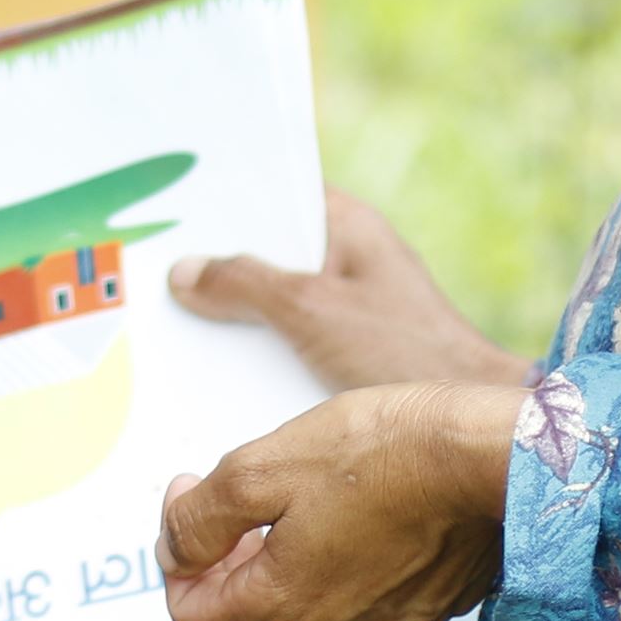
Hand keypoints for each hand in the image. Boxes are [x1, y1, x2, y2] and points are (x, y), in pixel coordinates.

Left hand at [159, 381, 520, 620]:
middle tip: (244, 485)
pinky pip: (363, 589)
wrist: (489, 456)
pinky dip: (345, 553)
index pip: (192, 615)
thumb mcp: (259, 467)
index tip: (191, 498)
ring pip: (308, 595)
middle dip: (231, 549)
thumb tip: (172, 547)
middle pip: (249, 604)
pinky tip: (362, 502)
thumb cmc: (378, 452)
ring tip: (309, 486)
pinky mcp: (428, 605)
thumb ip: (200, 518)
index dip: (177, 557)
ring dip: (289, 550)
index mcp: (283, 604)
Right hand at [171, 193, 534, 392]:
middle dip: (216, 260)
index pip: (275, 190)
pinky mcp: (349, 348)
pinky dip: (257, 345)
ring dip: (233, 311)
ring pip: (274, 297)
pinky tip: (214, 367)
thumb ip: (246, 284)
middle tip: (151, 266)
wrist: (468, 430)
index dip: (224, 197)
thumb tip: (185, 272)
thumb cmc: (404, 351)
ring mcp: (349, 303)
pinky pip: (289, 336)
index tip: (167, 205)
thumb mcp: (311, 310)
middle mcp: (348, 255)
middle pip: (267, 248)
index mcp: (347, 223)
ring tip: (169, 320)